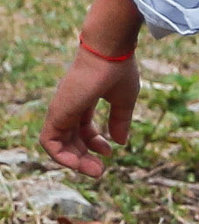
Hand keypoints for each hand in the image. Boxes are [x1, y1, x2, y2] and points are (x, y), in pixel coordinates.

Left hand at [41, 0, 142, 176]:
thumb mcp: (124, 101)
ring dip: (73, 161)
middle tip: (100, 171)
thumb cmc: (118, 70)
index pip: (82, 128)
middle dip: (84, 158)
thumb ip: (120, 121)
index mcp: (83, 101)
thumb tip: (120, 142)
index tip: (110, 151)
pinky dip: (59, 156)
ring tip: (94, 171)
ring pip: (57, 144)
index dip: (95, 144)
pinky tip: (76, 164)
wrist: (108, 52)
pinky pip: (49, 142)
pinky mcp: (56, 114)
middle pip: (70, 139)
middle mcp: (68, 107)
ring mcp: (61, 110)